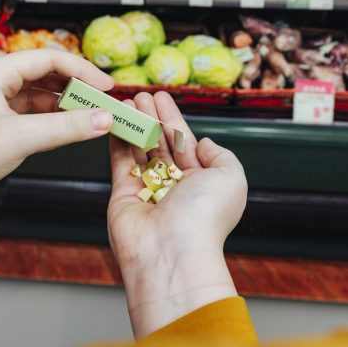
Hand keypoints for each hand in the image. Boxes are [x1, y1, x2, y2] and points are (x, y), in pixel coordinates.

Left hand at [0, 50, 113, 279]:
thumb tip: (103, 119)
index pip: (48, 60)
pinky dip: (52, 122)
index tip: (106, 86)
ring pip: (39, 98)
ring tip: (90, 116)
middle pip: (45, 76)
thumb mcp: (21, 138)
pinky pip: (32, 117)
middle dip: (75, 87)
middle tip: (102, 101)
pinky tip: (69, 129)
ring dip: (65, 106)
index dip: (82, 70)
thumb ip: (67, 127)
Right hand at [107, 92, 246, 338]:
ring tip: (128, 101)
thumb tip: (202, 143)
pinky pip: (120, 161)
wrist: (171, 252)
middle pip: (160, 143)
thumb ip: (220, 154)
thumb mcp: (230, 177)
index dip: (173, 118)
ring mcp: (147, 190)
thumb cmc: (205, 216)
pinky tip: (117, 120)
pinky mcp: (123, 194)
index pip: (184, 142)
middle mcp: (174, 186)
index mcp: (201, 182)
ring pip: (139, 149)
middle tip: (141, 94)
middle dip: (152, 117)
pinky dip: (118, 140)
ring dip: (135, 124)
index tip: (161, 97)